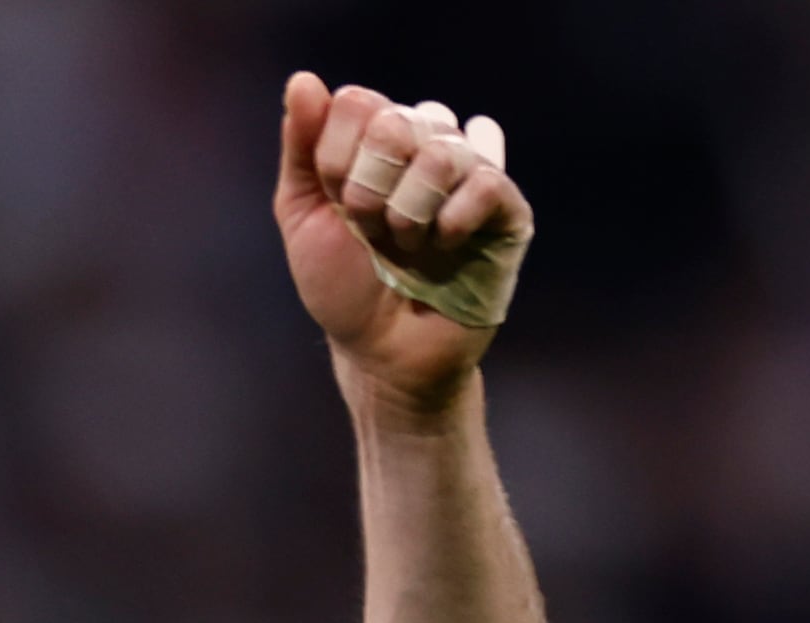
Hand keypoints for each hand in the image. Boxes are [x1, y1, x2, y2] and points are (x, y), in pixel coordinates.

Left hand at [274, 76, 531, 413]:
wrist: (381, 354)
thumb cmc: (344, 289)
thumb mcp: (303, 217)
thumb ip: (301, 149)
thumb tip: (305, 80)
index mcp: (380, 142)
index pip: (359, 104)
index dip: (337, 160)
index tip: (339, 209)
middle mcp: (429, 148)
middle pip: (398, 121)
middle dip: (369, 187)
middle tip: (372, 230)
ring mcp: (471, 177)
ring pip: (443, 150)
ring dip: (408, 211)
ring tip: (407, 246)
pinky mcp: (507, 212)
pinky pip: (488, 183)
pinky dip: (454, 219)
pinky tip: (445, 246)